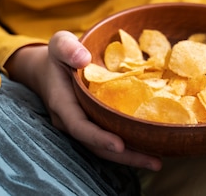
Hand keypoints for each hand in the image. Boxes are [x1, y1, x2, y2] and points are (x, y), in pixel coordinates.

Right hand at [5, 31, 161, 170]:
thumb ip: (68, 48)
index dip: (99, 137)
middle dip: (125, 156)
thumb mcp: (60, 43)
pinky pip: (110, 138)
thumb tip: (84, 59)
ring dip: (131, 157)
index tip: (120, 144)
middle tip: (154, 162)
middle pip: (97, 146)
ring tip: (157, 161)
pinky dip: (129, 146)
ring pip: (104, 148)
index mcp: (63, 103)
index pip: (79, 126)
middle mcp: (71, 121)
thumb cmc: (59, 55)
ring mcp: (82, 125)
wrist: (48, 69)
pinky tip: (151, 148)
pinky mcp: (93, 124)